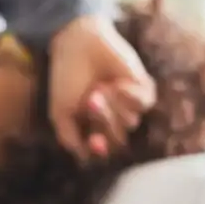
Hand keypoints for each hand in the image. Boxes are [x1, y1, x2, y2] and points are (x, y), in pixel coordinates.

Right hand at [48, 15, 155, 160]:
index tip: (94, 141)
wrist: (78, 45)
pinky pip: (145, 103)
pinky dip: (130, 96)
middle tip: (91, 98)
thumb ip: (68, 138)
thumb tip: (83, 158)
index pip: (103, 148)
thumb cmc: (65, 77)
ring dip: (114, 106)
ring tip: (100, 87)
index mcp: (93, 125)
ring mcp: (128, 103)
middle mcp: (112, 117)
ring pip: (131, 121)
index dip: (100, 149)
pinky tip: (117, 83)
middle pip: (118, 137)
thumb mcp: (59, 112)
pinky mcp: (143, 87)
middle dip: (104, 120)